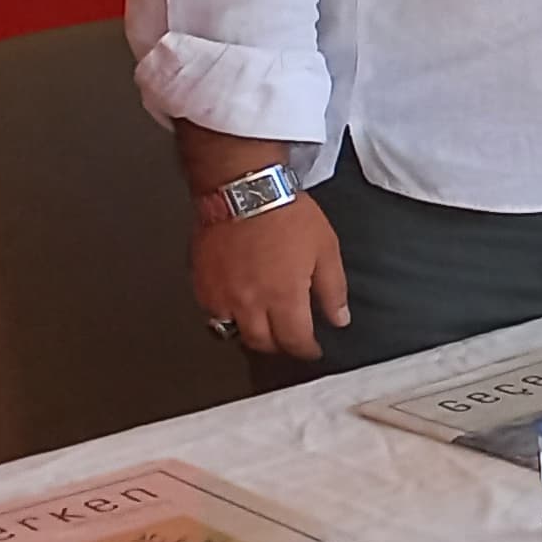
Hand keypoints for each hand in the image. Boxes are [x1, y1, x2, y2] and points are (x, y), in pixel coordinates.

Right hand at [194, 196, 349, 359]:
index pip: (295, 341)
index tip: (313, 349)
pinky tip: (239, 307)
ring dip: (252, 334)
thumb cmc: (287, 215)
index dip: (307, 350)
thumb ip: (332, 290)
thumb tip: (339, 319)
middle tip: (289, 338)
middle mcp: (250, 303)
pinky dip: (226, 317)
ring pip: (234, 333)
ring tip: (265, 325)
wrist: (244, 191)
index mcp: (284, 297)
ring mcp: (221, 296)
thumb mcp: (325, 249)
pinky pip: (212, 314)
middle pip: (263, 343)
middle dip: (280, 346)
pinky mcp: (201, 285)